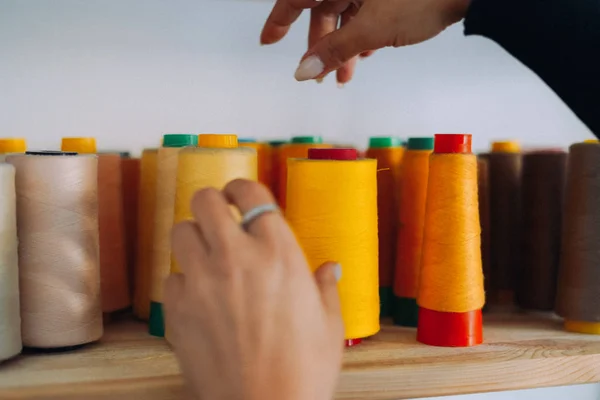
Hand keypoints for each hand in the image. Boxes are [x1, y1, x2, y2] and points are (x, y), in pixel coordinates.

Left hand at [164, 180, 343, 399]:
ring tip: (207, 257)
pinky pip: (171, 279)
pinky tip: (199, 300)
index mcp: (278, 253)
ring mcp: (201, 281)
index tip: (240, 195)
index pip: (250, 192)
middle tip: (219, 218)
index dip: (241, 187)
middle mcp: (236, 257)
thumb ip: (326, 287)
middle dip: (211, 203)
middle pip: (204, 200)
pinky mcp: (177, 310)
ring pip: (180, 232)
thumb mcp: (329, 324)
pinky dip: (183, 283)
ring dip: (194, 239)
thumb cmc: (304, 370)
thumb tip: (331, 268)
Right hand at [261, 0, 469, 83]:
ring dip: (343, 47)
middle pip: (322, 9)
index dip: (279, 20)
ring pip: (345, 14)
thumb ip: (335, 49)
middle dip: (319, 45)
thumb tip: (303, 71)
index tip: (268, 41)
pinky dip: (363, 35)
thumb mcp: (373, 27)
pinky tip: (367, 54)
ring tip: (344, 76)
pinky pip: (365, 13)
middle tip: (317, 75)